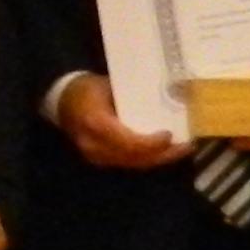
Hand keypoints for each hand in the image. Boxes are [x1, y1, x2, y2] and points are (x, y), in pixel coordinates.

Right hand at [55, 72, 190, 171]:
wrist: (62, 101)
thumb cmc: (87, 89)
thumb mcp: (108, 85)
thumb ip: (132, 97)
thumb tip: (166, 97)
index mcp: (95, 122)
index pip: (126, 141)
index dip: (149, 143)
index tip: (169, 135)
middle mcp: (94, 144)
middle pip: (133, 157)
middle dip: (163, 155)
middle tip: (187, 146)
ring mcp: (96, 155)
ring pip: (133, 164)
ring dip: (159, 159)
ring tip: (181, 150)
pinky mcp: (100, 160)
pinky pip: (128, 163)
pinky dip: (148, 159)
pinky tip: (164, 152)